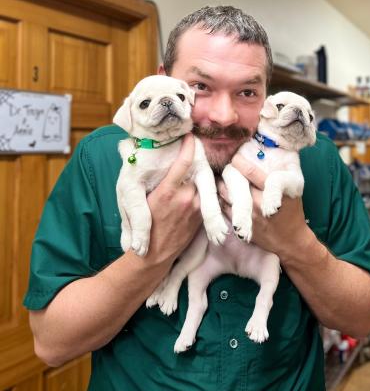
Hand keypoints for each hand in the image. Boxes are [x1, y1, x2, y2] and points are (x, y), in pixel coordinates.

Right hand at [141, 133, 201, 267]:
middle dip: (195, 161)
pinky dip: (202, 190)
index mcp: (166, 192)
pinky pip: (205, 197)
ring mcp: (195, 207)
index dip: (188, 148)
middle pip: (195, 171)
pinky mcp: (201, 216)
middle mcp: (184, 197)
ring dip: (198, 177)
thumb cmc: (144, 225)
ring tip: (197, 168)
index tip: (190, 136)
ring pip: (202, 183)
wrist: (155, 253)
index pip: (182, 164)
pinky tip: (196, 188)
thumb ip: (154, 183)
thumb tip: (153, 165)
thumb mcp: (143, 201)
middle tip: (196, 149)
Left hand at [219, 154, 310, 259]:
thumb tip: (264, 158)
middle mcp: (257, 202)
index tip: (235, 157)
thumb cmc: (292, 213)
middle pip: (234, 182)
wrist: (290, 240)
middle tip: (225, 165)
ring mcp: (247, 215)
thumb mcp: (291, 193)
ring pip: (225, 194)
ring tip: (220, 177)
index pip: (251, 172)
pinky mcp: (240, 224)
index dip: (240, 161)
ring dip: (221, 184)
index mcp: (271, 192)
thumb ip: (277, 178)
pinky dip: (221, 198)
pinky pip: (224, 207)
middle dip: (228, 172)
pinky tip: (222, 192)